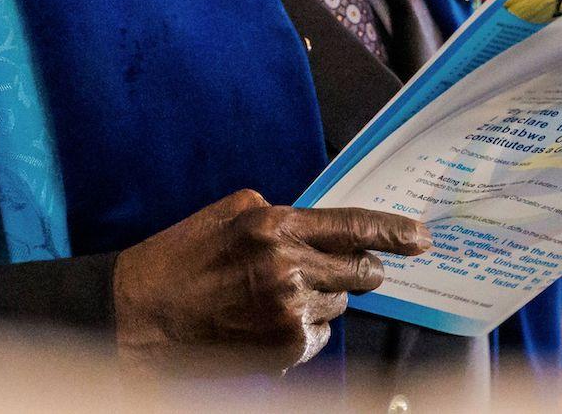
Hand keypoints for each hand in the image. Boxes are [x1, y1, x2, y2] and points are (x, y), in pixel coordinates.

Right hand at [111, 188, 430, 374]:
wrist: (141, 312)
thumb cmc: (179, 259)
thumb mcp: (228, 214)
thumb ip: (279, 214)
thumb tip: (317, 226)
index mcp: (273, 224)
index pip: (352, 226)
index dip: (394, 232)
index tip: (421, 238)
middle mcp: (288, 265)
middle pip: (359, 270)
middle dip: (362, 271)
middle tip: (353, 271)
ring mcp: (289, 309)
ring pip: (338, 303)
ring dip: (321, 299)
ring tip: (274, 298)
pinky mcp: (286, 347)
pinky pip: (319, 335)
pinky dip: (303, 329)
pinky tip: (265, 322)